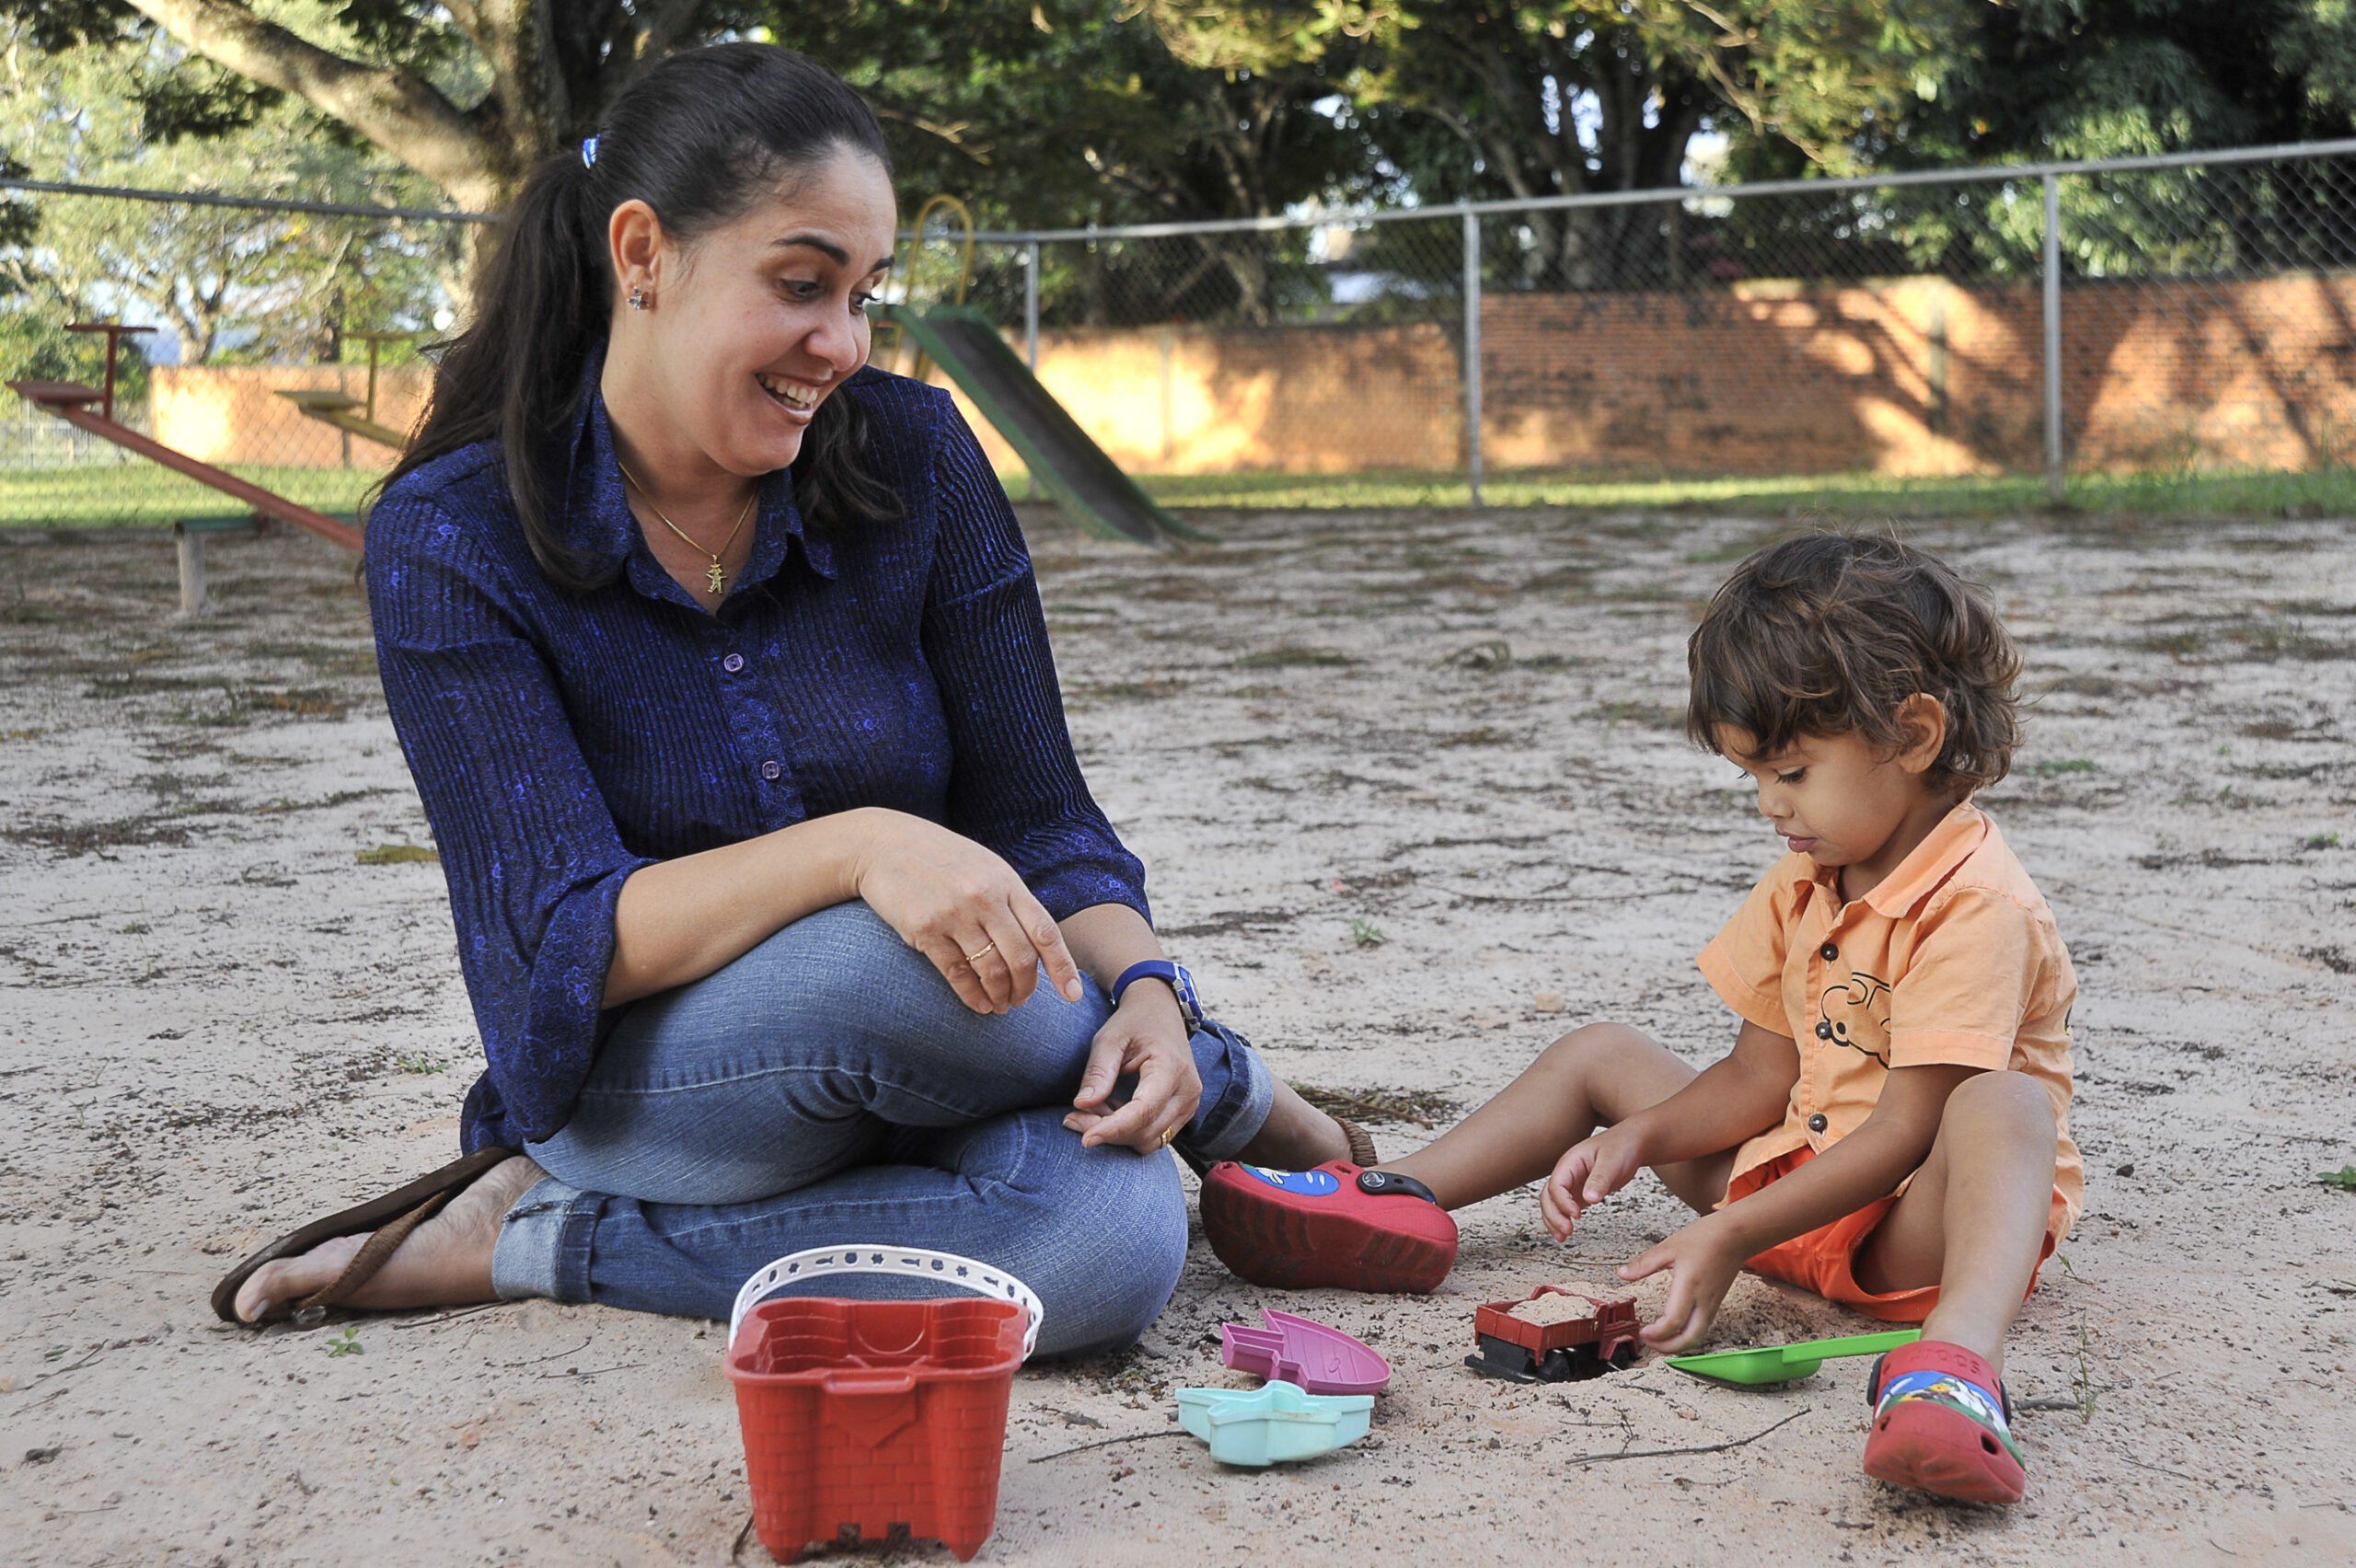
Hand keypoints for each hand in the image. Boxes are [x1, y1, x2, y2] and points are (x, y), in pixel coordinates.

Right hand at [847, 810, 1082, 1013]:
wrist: (884, 845)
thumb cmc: (942, 859)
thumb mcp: (985, 868)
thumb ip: (1011, 901)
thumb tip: (1038, 944)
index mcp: (1006, 882)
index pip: (1045, 931)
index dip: (1063, 967)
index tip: (1073, 995)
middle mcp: (985, 897)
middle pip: (1021, 957)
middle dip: (1026, 987)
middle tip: (1022, 1001)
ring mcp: (954, 913)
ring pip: (990, 970)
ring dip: (1000, 995)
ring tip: (1001, 1005)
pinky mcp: (924, 929)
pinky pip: (957, 973)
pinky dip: (973, 995)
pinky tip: (979, 1004)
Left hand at [1061, 982, 1202, 1154]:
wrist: (1160, 1013)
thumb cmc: (1134, 1023)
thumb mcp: (1109, 1039)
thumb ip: (1098, 1072)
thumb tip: (1082, 1105)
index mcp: (1171, 1067)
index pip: (1144, 1110)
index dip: (1114, 1129)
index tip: (1085, 1140)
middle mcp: (1187, 1090)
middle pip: (1146, 1131)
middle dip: (1108, 1131)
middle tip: (1075, 1116)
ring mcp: (1189, 1103)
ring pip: (1150, 1139)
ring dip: (1118, 1134)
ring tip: (1096, 1108)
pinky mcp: (1183, 1112)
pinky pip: (1155, 1135)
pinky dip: (1129, 1131)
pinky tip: (1112, 1110)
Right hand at [1540, 1123, 1648, 1240]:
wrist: (1632, 1142)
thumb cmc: (1622, 1146)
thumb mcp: (1612, 1161)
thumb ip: (1600, 1179)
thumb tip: (1589, 1199)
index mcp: (1571, 1162)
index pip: (1556, 1184)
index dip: (1562, 1202)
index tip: (1576, 1215)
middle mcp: (1567, 1172)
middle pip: (1548, 1196)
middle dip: (1554, 1215)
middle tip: (1567, 1231)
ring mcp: (1573, 1182)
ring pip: (1552, 1203)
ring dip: (1554, 1220)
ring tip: (1563, 1237)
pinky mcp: (1581, 1191)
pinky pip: (1565, 1206)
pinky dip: (1562, 1219)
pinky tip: (1567, 1231)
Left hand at [1618, 1214, 1747, 1352]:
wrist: (1736, 1236)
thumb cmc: (1706, 1238)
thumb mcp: (1668, 1247)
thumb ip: (1643, 1264)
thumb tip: (1622, 1273)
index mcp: (1689, 1287)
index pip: (1673, 1322)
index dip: (1657, 1334)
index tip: (1643, 1332)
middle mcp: (1703, 1301)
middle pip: (1689, 1339)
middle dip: (1668, 1348)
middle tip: (1650, 1344)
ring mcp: (1712, 1304)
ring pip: (1698, 1337)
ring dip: (1678, 1344)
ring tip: (1659, 1340)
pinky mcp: (1716, 1304)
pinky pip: (1703, 1328)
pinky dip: (1688, 1335)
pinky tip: (1675, 1329)